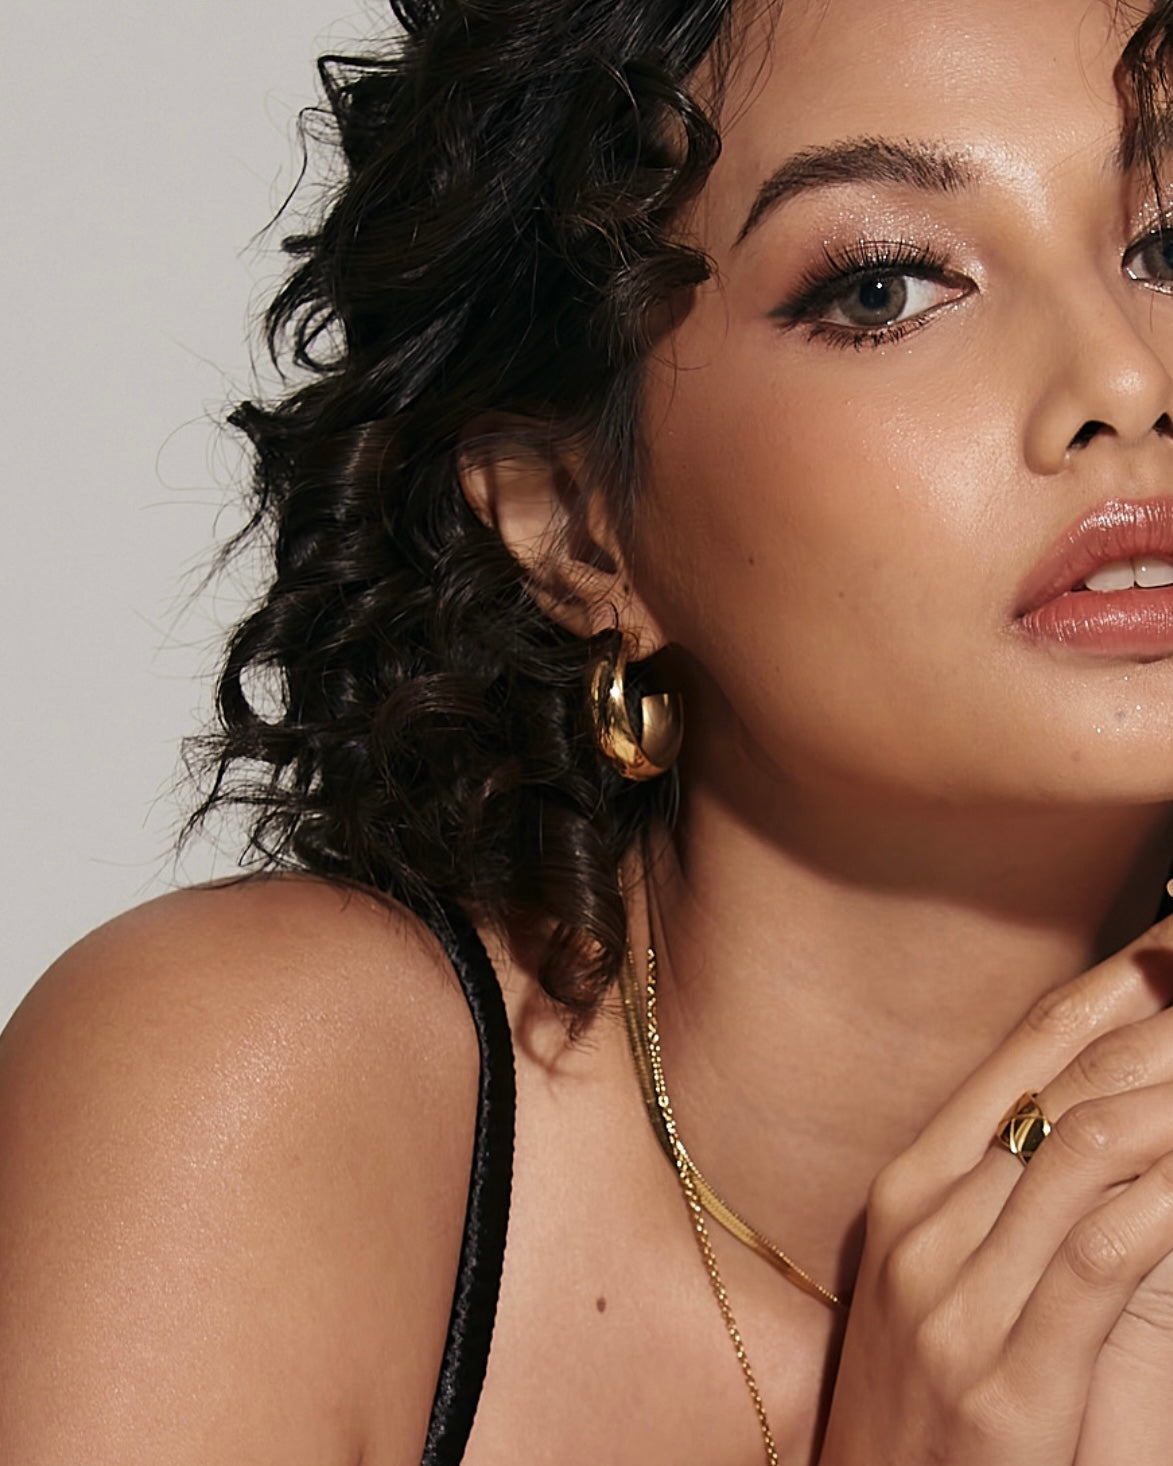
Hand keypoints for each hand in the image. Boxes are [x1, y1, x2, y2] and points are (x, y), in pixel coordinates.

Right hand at [819, 918, 1172, 1465]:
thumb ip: (1023, 1189)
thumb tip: (1107, 1107)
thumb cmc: (934, 1399)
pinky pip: (1104, 1252)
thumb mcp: (957, 1277)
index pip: (1025, 1046)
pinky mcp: (1006, 1383)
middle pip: (1063, 1080)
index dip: (1115, 982)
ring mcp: (954, 1297)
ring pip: (1085, 1147)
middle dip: (1165, 1016)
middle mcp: (926, 1218)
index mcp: (914, 1181)